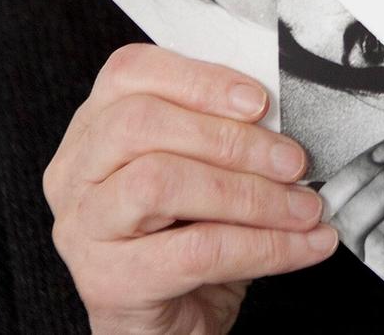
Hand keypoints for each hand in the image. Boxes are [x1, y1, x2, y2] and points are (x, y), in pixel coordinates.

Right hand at [43, 45, 336, 334]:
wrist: (177, 324)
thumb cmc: (196, 234)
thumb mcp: (211, 170)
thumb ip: (231, 132)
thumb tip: (290, 115)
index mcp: (96, 127)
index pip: (130, 72)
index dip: (200, 80)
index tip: (261, 101)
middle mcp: (76, 173)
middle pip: (141, 123)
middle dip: (232, 139)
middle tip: (294, 161)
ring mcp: (83, 228)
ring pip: (159, 182)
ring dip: (250, 193)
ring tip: (305, 207)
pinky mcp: (107, 282)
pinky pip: (195, 251)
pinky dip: (265, 246)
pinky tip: (307, 244)